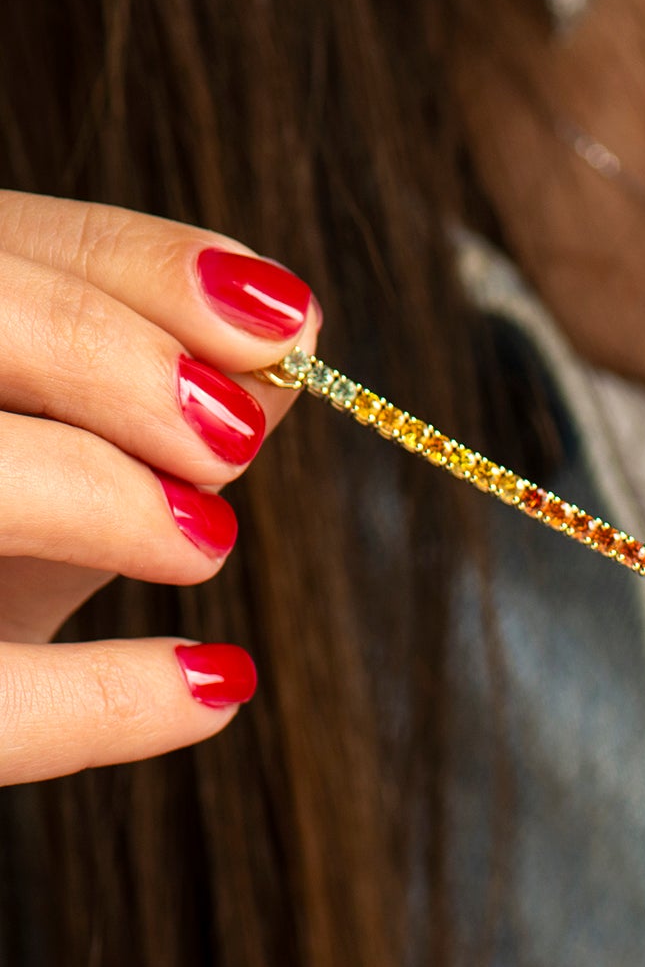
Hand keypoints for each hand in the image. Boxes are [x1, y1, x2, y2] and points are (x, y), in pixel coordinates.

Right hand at [0, 191, 320, 782]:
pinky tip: (211, 685)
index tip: (280, 321)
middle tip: (230, 438)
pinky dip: (110, 698)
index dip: (139, 268)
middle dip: (114, 359)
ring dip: (104, 496)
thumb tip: (279, 351)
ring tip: (208, 543)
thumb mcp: (42, 466)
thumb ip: (141, 405)